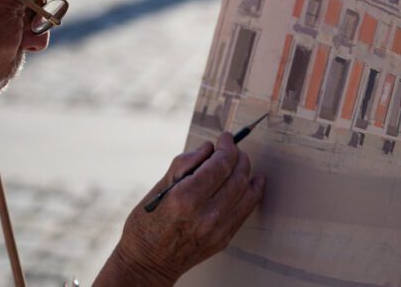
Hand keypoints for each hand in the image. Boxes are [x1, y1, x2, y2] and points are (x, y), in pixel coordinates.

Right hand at [93, 132, 264, 285]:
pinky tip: (254, 181)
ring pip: (246, 192)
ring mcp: (217, 229)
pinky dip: (253, 192)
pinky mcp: (223, 239)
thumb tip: (208, 148)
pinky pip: (246, 210)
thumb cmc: (146, 225)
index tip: (225, 137)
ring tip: (240, 162)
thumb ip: (185, 164)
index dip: (227, 146)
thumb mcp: (159, 188)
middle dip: (238, 156)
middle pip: (237, 176)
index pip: (221, 164)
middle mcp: (205, 214)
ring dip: (247, 171)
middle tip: (231, 148)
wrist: (147, 264)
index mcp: (185, 197)